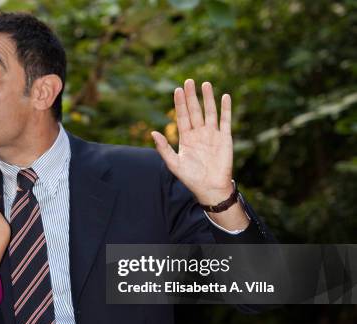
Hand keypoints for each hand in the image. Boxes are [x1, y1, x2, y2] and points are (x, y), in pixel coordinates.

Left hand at [151, 79, 233, 204]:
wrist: (210, 188)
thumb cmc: (191, 178)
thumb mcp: (174, 164)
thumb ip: (163, 148)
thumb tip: (152, 132)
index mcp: (186, 138)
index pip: (182, 116)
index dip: (180, 103)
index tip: (177, 90)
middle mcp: (199, 134)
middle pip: (195, 111)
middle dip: (191, 96)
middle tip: (189, 81)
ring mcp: (212, 135)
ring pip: (209, 112)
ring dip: (208, 98)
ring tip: (205, 84)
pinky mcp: (225, 138)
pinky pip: (225, 121)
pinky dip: (225, 109)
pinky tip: (224, 96)